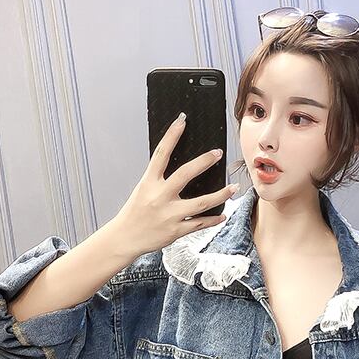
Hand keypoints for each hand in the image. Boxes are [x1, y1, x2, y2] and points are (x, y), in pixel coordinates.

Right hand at [114, 113, 238, 255]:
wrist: (125, 238)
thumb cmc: (135, 212)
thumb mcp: (143, 190)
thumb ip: (160, 179)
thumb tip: (181, 165)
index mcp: (148, 183)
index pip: (161, 154)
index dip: (172, 136)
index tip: (182, 120)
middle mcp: (159, 196)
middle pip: (185, 174)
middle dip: (204, 162)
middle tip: (218, 153)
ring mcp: (169, 215)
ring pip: (201, 203)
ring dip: (220, 195)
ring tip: (233, 188)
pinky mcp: (176, 230)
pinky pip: (199, 223)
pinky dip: (213, 219)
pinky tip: (223, 214)